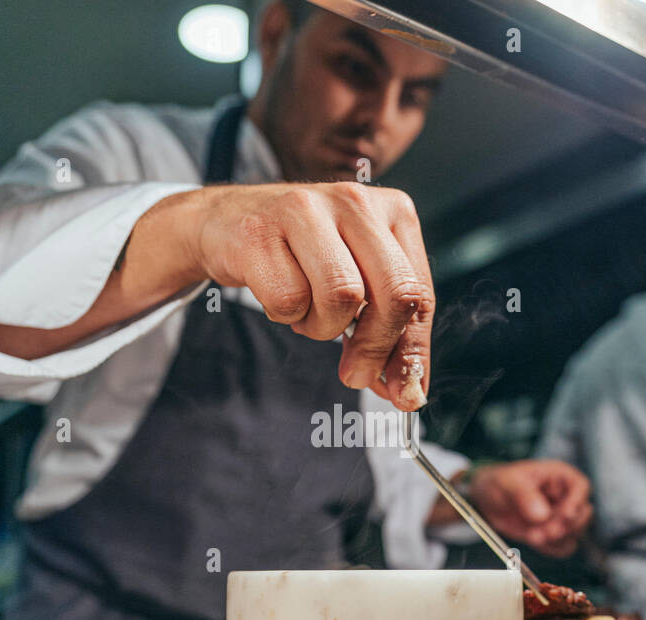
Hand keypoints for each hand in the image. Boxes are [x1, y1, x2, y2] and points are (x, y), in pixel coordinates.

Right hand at [185, 182, 434, 410]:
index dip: (414, 350)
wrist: (226, 222)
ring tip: (307, 312)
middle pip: (395, 293)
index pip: (420, 291)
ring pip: (342, 298)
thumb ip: (387, 330)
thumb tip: (408, 390)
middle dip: (378, 347)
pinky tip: (278, 294)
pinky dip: (285, 314)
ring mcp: (306, 211)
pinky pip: (289, 300)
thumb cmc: (301, 255)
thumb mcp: (356, 280)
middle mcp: (355, 202)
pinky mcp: (260, 232)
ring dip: (323, 326)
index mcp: (393, 210)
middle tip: (356, 375)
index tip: (406, 391)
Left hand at [468, 460, 592, 558]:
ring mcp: (560, 517)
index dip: (576, 502)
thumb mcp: (508, 482)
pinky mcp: (552, 534)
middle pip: (582, 513)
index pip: (580, 486)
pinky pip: (562, 546)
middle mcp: (565, 496)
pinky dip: (552, 548)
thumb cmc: (499, 482)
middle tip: (546, 532)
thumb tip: (542, 515)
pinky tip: (536, 542)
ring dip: (557, 539)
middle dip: (566, 526)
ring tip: (533, 537)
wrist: (486, 500)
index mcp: (558, 476)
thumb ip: (524, 495)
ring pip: (575, 532)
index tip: (565, 515)